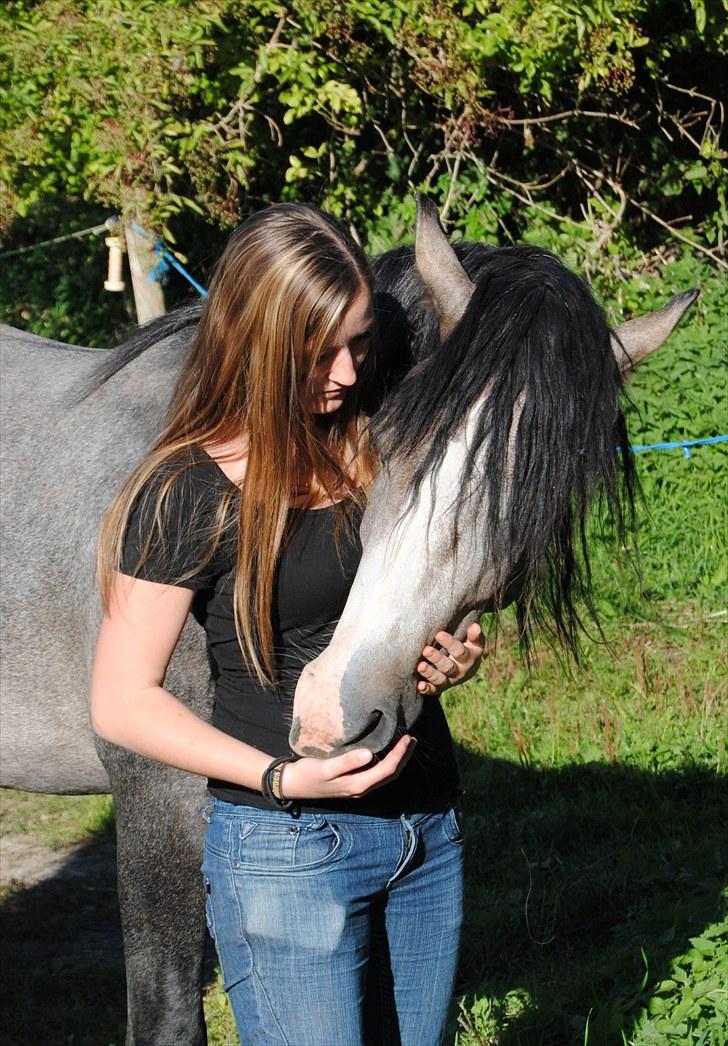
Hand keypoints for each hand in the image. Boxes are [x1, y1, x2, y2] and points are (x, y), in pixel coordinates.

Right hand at [281, 735, 415, 799]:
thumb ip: (347, 762)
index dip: (400, 754)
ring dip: (397, 760)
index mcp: (358, 784)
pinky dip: (386, 762)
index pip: (387, 770)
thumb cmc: (309, 774)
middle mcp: (362, 788)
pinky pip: (377, 773)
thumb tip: (370, 754)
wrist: (294, 784)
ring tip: (404, 744)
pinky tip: (386, 751)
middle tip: (411, 739)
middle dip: (403, 757)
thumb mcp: (326, 768)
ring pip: (385, 775)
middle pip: (390, 774)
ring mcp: (358, 786)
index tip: (407, 738)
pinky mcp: (353, 782)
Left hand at [416, 623, 484, 694]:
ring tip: (421, 666)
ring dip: (430, 673)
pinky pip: (434, 690)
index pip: (460, 652)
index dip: (450, 644)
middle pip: (448, 667)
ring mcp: (450, 680)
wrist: (466, 667)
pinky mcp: (440, 687)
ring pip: (440, 679)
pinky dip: (427, 689)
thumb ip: (474, 635)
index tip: (439, 634)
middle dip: (437, 658)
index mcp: (469, 658)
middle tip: (426, 650)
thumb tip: (475, 626)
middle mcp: (460, 671)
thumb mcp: (474, 641)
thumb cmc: (467, 647)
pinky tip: (420, 686)